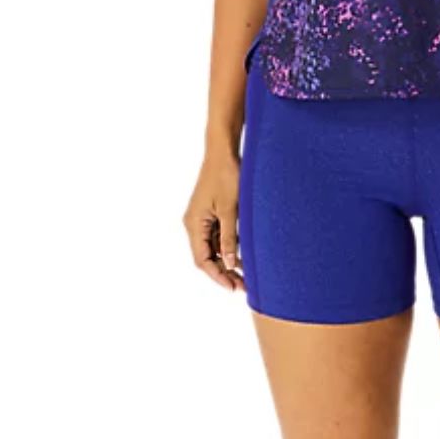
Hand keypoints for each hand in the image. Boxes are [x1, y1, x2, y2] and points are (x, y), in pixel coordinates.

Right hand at [183, 151, 246, 293]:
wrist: (224, 150)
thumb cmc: (226, 175)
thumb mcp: (230, 209)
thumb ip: (229, 238)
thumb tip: (228, 264)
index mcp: (194, 223)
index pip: (202, 259)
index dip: (217, 276)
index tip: (233, 287)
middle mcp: (194, 223)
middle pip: (206, 256)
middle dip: (223, 272)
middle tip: (243, 286)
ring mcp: (202, 218)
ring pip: (212, 247)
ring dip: (226, 261)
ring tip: (245, 275)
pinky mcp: (210, 212)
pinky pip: (216, 235)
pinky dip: (227, 247)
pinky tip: (241, 255)